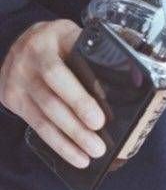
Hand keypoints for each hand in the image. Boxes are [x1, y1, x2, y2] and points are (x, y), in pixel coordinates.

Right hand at [0, 19, 106, 167]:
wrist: (19, 42)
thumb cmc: (57, 41)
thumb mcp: (72, 34)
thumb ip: (91, 51)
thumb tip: (128, 79)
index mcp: (51, 38)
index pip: (63, 70)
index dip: (80, 96)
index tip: (99, 116)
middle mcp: (31, 59)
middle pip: (53, 98)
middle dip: (77, 123)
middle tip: (99, 141)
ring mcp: (18, 81)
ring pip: (45, 116)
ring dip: (70, 139)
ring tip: (92, 154)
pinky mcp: (12, 99)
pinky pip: (37, 126)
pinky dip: (58, 144)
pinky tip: (75, 156)